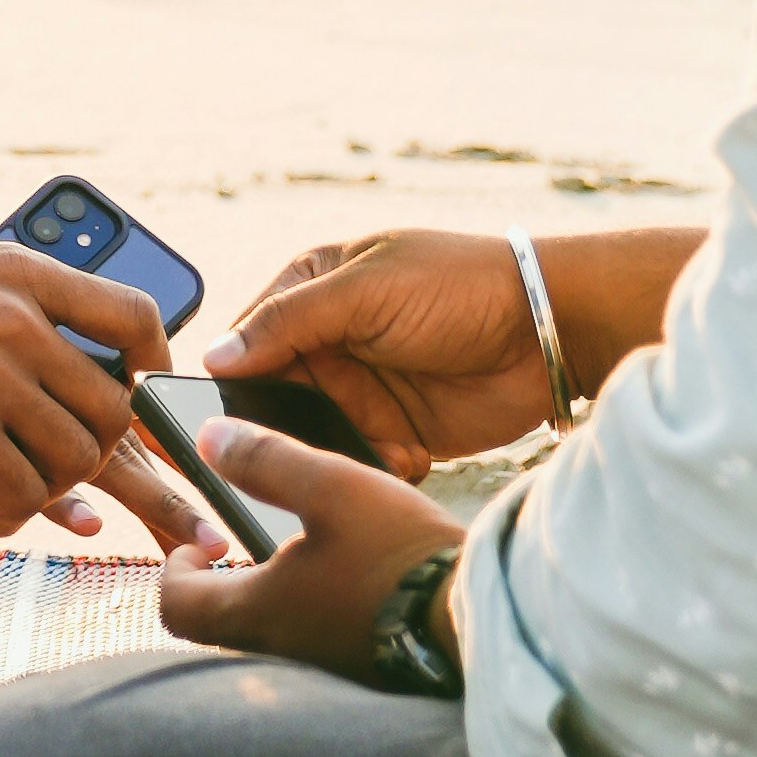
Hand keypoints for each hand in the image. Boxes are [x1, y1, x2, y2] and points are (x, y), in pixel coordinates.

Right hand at [0, 233, 173, 578]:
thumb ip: (3, 306)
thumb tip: (43, 343)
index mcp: (20, 271)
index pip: (134, 317)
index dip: (152, 371)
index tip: (135, 403)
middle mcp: (19, 318)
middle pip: (111, 407)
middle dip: (100, 454)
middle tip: (63, 471)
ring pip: (75, 458)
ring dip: (53, 491)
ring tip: (17, 494)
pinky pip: (20, 492)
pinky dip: (11, 516)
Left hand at [153, 422, 464, 682]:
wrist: (479, 619)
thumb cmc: (398, 554)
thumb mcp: (331, 486)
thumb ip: (266, 461)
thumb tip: (208, 438)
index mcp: (259, 611)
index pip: (179, 607)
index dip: (174, 570)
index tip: (197, 541)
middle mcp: (282, 651)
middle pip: (222, 624)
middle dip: (221, 582)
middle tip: (239, 543)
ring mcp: (324, 668)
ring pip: (270, 634)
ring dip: (268, 593)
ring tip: (298, 550)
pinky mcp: (363, 668)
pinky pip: (315, 642)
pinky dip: (310, 609)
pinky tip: (346, 575)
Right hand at [211, 233, 550, 479]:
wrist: (547, 333)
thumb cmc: (457, 286)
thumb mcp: (365, 290)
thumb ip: (290, 321)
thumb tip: (214, 355)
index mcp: (313, 290)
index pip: (248, 337)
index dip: (228, 375)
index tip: (209, 416)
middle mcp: (330, 343)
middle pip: (272, 396)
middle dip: (273, 427)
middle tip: (267, 455)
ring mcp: (361, 391)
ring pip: (312, 437)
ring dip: (321, 453)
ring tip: (334, 462)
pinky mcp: (394, 434)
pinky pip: (358, 464)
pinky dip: (368, 470)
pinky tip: (393, 464)